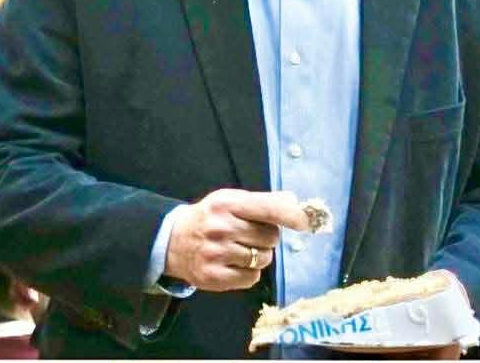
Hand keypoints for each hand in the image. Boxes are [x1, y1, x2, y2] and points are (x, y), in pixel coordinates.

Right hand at [165, 189, 308, 290]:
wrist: (173, 241)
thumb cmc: (210, 217)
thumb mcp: (230, 200)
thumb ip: (262, 201)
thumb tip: (294, 201)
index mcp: (227, 204)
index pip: (267, 208)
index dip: (290, 215)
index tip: (306, 221)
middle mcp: (221, 227)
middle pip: (271, 237)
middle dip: (268, 237)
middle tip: (250, 234)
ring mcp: (217, 254)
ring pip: (263, 258)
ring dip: (259, 255)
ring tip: (241, 249)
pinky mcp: (214, 277)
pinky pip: (252, 277)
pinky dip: (249, 272)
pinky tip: (235, 263)